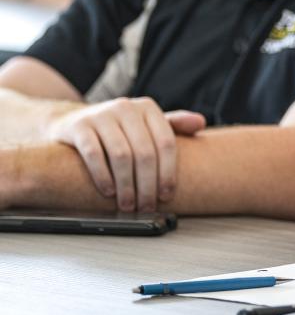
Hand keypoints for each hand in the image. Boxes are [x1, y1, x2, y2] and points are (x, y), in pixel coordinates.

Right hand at [46, 98, 205, 210]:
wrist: (74, 121)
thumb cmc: (118, 128)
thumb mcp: (146, 124)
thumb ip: (174, 125)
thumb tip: (201, 122)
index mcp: (148, 108)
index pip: (166, 142)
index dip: (168, 172)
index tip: (167, 195)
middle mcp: (126, 107)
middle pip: (145, 152)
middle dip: (147, 185)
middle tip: (146, 206)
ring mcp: (101, 115)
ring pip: (121, 155)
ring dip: (126, 185)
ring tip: (128, 204)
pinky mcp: (79, 126)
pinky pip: (94, 154)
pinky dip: (103, 177)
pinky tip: (109, 192)